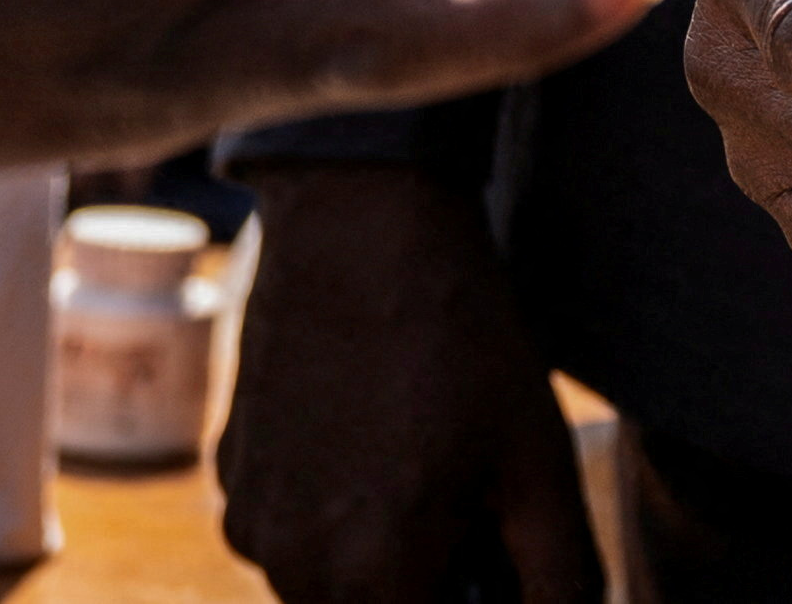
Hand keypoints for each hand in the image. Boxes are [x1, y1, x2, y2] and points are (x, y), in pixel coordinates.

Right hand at [220, 165, 596, 603]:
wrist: (359, 225)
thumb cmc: (461, 339)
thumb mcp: (539, 461)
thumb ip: (561, 577)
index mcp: (375, 576)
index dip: (474, 598)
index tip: (492, 553)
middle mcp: (293, 567)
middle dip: (427, 584)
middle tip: (470, 503)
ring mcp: (249, 522)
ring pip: (327, 585)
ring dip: (377, 557)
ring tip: (422, 456)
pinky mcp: (230, 476)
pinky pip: (288, 532)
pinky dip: (332, 512)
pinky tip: (371, 432)